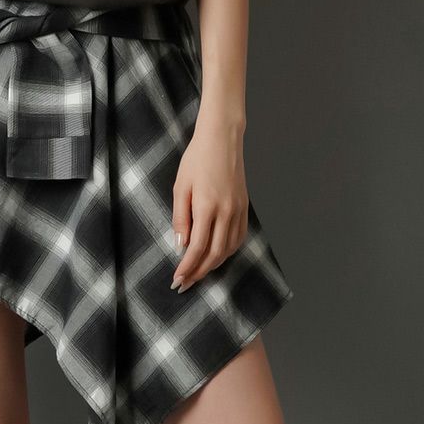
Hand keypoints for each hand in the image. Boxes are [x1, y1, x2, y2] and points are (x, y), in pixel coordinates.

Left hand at [170, 112, 249, 290]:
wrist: (222, 139)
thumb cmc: (197, 159)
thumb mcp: (180, 186)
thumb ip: (181, 218)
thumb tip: (181, 244)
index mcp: (207, 206)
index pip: (198, 247)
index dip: (187, 267)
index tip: (178, 279)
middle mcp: (227, 211)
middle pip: (215, 253)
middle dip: (200, 272)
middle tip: (186, 284)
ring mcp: (239, 210)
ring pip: (229, 248)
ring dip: (214, 264)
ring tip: (199, 273)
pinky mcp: (245, 207)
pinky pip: (239, 237)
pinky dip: (228, 251)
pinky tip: (217, 256)